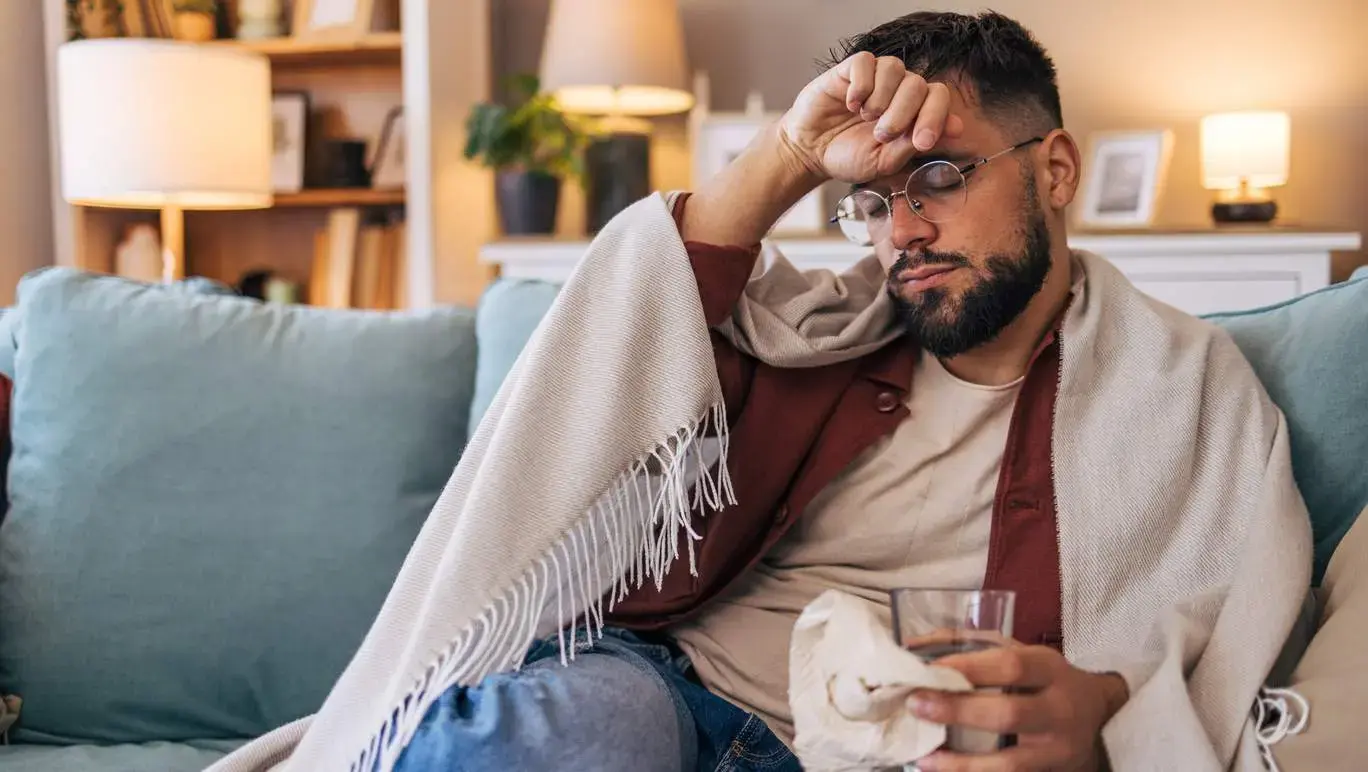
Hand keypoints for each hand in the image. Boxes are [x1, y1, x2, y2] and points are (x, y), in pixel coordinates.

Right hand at [778, 51, 964, 183]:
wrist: (811, 152)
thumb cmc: (849, 156)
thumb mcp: (885, 161)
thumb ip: (915, 143)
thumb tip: (955, 127)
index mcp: (914, 112)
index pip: (939, 99)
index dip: (936, 117)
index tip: (922, 142)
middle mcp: (899, 90)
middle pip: (918, 84)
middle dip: (903, 113)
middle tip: (882, 134)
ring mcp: (876, 78)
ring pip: (895, 68)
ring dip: (881, 98)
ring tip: (865, 117)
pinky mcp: (851, 70)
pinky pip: (866, 62)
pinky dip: (861, 85)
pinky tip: (851, 103)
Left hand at [906, 645, 1128, 770]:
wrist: (1100, 718)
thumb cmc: (1045, 679)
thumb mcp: (1021, 653)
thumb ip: (971, 646)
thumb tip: (913, 646)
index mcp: (1050, 669)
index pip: (1010, 666)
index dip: (967, 668)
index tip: (928, 670)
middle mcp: (1059, 710)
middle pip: (1009, 714)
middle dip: (958, 711)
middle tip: (916, 705)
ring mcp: (1057, 749)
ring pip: (1010, 762)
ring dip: (961, 763)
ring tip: (924, 756)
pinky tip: (942, 771)